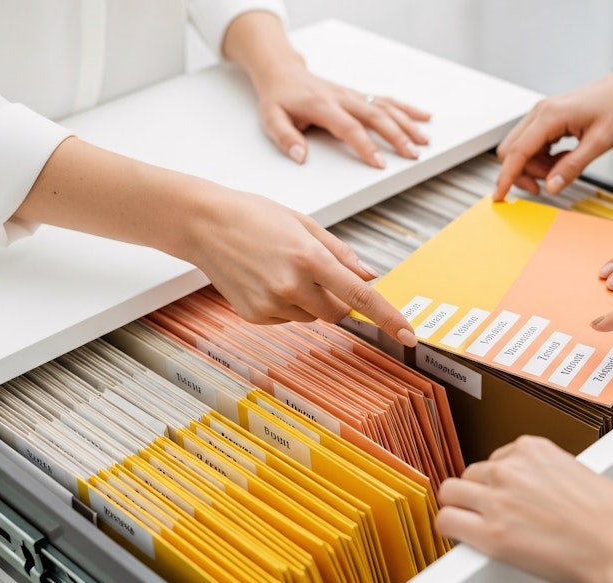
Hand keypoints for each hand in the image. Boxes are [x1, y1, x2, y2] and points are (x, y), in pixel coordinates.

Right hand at [187, 187, 417, 344]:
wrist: (203, 224)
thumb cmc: (254, 216)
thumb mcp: (305, 224)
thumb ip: (341, 253)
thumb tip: (371, 276)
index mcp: (309, 257)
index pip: (360, 296)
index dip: (388, 318)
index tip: (409, 335)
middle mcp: (291, 285)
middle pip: (339, 312)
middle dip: (338, 298)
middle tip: (316, 272)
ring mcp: (271, 304)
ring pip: (313, 317)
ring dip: (310, 300)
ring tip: (281, 268)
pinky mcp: (255, 316)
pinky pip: (288, 320)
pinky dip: (286, 305)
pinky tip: (265, 280)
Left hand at [224, 11, 429, 167]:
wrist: (284, 73)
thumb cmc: (279, 98)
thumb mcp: (271, 118)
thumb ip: (285, 137)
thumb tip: (300, 156)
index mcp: (321, 105)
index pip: (348, 127)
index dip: (365, 145)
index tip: (379, 162)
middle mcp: (342, 98)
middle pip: (375, 116)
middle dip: (396, 136)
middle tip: (412, 154)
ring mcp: (353, 95)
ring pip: (385, 107)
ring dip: (406, 124)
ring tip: (423, 141)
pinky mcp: (359, 95)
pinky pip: (386, 100)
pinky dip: (407, 108)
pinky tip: (423, 117)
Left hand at [437, 436, 612, 582]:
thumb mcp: (580, 473)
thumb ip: (549, 474)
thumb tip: (541, 488)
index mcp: (534, 450)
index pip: (497, 457)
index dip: (499, 480)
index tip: (505, 493)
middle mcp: (511, 469)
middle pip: (470, 473)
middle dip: (479, 492)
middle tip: (491, 513)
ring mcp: (498, 500)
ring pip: (451, 493)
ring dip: (461, 507)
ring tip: (475, 524)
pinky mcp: (492, 534)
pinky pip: (447, 521)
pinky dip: (451, 529)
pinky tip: (463, 537)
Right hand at [494, 60, 612, 200]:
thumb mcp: (600, 142)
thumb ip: (573, 166)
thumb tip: (552, 187)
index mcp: (549, 116)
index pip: (517, 152)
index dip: (507, 177)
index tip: (499, 196)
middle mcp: (540, 113)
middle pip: (512, 151)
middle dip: (524, 173)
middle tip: (551, 183)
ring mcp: (542, 115)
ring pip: (522, 150)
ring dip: (537, 167)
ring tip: (565, 168)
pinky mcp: (548, 119)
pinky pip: (534, 145)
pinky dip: (544, 159)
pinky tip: (565, 160)